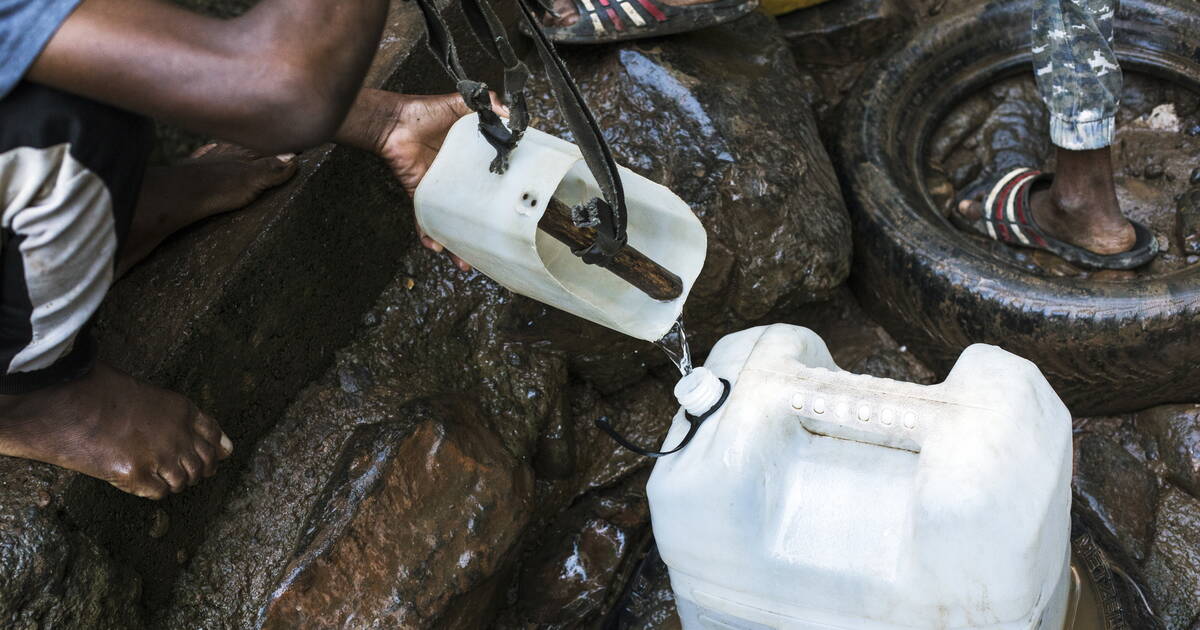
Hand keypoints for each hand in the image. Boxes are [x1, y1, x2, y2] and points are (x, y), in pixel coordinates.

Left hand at [337, 89, 507, 271]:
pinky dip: (427, 233)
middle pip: (472, 208)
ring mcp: (438, 189)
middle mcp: (456, 178)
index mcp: (470, 160)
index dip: (502, 193)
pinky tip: (435, 247)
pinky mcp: (421, 193)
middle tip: (496, 246)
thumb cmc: (425, 112)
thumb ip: (486, 104)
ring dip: (457, 243)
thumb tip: (508, 112)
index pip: (490, 180)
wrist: (393, 121)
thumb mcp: (461, 104)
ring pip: (450, 220)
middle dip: (481, 229)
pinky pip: (424, 218)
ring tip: (466, 262)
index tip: (517, 208)